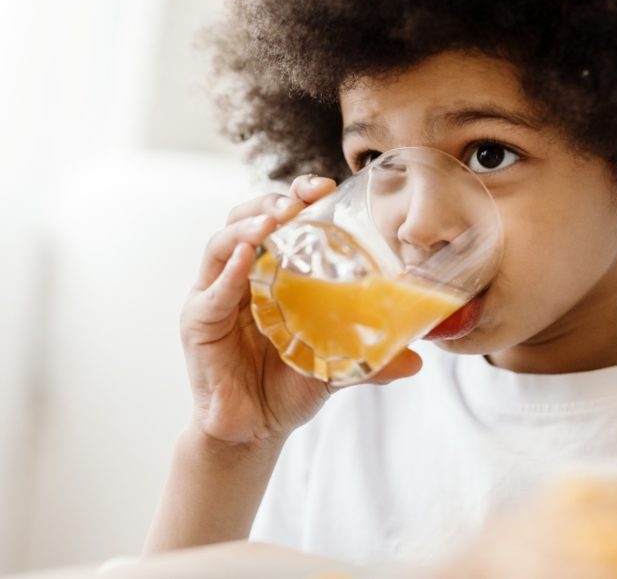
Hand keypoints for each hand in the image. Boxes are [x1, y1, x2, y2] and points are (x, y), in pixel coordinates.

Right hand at [180, 174, 422, 446]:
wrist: (255, 431)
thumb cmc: (288, 386)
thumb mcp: (336, 365)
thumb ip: (371, 359)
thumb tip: (418, 362)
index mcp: (273, 273)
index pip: (280, 220)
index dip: (298, 197)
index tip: (324, 186)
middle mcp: (241, 276)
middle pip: (246, 220)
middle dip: (271, 202)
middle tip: (299, 200)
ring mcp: (215, 295)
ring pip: (223, 244)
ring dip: (247, 227)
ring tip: (273, 221)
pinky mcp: (198, 323)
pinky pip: (211, 292)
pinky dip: (229, 272)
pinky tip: (247, 258)